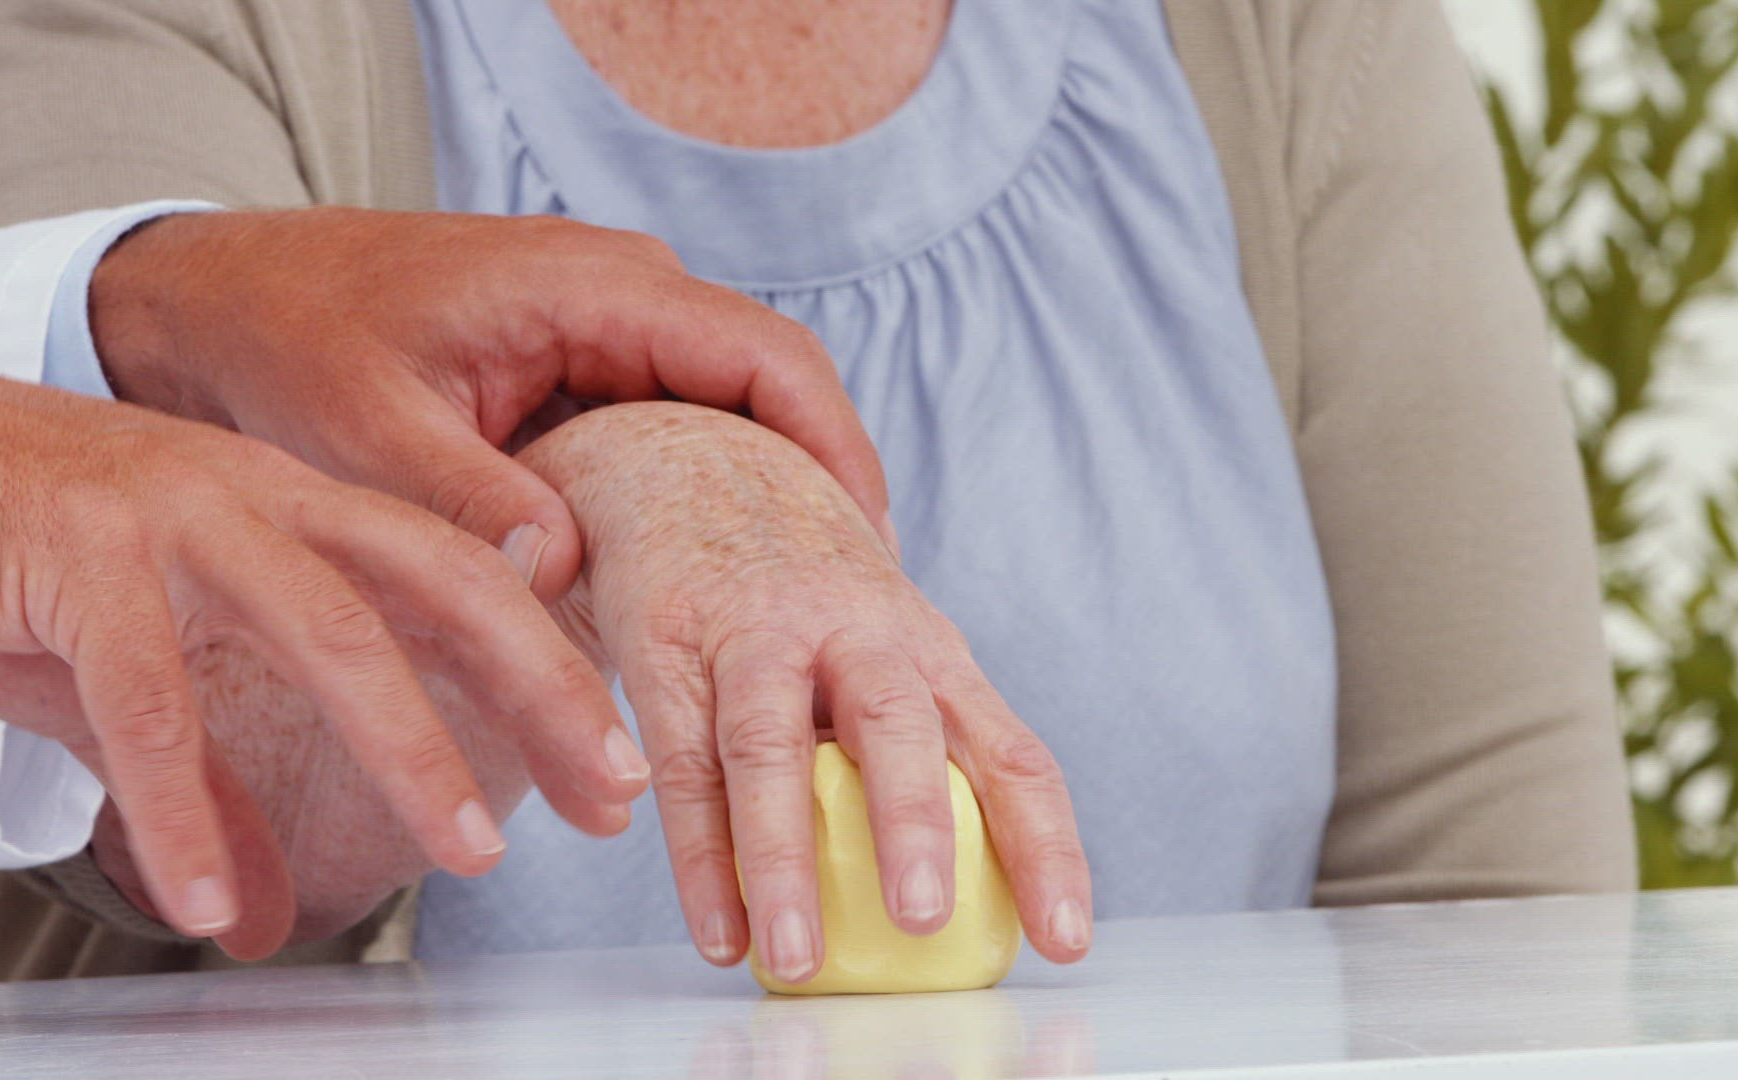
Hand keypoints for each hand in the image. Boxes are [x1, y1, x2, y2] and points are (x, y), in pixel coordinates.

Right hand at [0, 370, 646, 954]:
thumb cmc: (21, 563)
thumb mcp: (138, 681)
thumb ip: (214, 789)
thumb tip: (260, 916)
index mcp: (296, 511)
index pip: (459, 583)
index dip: (546, 672)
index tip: (614, 769)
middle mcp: (258, 499)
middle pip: (441, 582)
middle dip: (541, 687)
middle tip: (611, 788)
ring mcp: (171, 517)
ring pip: (328, 629)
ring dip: (411, 749)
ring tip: (472, 855)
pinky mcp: (72, 555)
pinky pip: (146, 696)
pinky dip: (183, 802)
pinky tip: (205, 895)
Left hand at [88, 208, 893, 601]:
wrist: (230, 299)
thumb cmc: (296, 339)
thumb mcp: (369, 428)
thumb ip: (468, 496)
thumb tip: (564, 570)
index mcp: (597, 286)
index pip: (768, 358)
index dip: (836, 452)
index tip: (869, 548)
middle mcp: (628, 297)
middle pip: (776, 392)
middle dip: (823, 492)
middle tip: (852, 603)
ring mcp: (614, 332)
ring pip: (736, 416)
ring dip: (772, 501)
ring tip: (805, 608)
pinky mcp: (590, 371)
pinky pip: (682, 430)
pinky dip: (711, 500)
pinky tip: (719, 582)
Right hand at [522, 403, 1092, 982]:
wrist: (688, 461)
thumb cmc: (804, 588)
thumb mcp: (883, 640)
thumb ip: (924, 742)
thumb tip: (981, 896)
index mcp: (926, 646)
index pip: (1009, 750)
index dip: (1045, 846)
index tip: (1067, 941)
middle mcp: (853, 631)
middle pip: (897, 723)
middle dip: (914, 823)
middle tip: (925, 920)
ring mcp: (755, 634)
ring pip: (772, 746)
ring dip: (785, 857)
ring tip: (797, 958)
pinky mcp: (669, 645)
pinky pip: (684, 762)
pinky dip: (699, 856)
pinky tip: (721, 932)